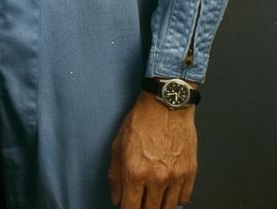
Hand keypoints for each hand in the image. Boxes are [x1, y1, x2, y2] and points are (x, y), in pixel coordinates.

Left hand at [107, 92, 196, 208]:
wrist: (166, 107)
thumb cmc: (141, 122)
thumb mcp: (117, 146)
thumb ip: (115, 176)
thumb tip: (117, 197)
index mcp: (135, 172)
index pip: (131, 208)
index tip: (126, 208)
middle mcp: (157, 178)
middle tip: (140, 202)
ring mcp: (176, 177)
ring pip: (168, 207)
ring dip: (159, 206)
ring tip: (152, 198)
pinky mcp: (190, 174)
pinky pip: (183, 198)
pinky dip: (175, 199)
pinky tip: (167, 191)